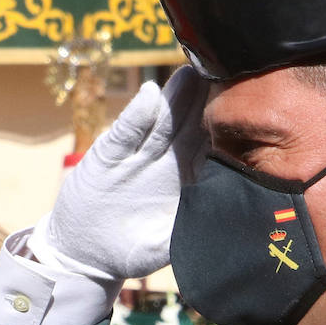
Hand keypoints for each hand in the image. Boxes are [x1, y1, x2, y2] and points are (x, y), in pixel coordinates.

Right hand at [29, 67, 209, 284]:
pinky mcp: (106, 156)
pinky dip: (135, 116)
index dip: (222, 128)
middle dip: (202, 100)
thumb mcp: (156, 249)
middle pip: (186, 127)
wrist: (82, 253)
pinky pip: (124, 134)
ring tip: (190, 73)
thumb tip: (212, 233)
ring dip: (174, 98)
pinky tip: (148, 94)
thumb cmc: (126, 252)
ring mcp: (134, 157)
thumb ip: (178, 237)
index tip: (242, 106)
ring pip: (159, 123)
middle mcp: (162, 164)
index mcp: (183, 183)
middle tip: (221, 71)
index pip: (206, 148)